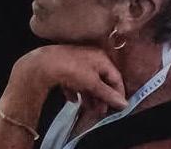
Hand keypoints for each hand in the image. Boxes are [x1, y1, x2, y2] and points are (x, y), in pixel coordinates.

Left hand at [9, 45, 125, 122]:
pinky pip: (75, 81)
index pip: (116, 77)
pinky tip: (71, 99)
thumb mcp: (93, 84)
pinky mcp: (66, 66)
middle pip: (101, 80)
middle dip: (101, 97)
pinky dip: (75, 90)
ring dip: (89, 97)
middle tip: (100, 112)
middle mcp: (91, 57)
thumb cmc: (73, 71)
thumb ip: (109, 94)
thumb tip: (125, 104)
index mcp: (101, 58)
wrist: (45, 64)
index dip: (118, 94)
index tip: (117, 108)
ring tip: (87, 109)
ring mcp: (77, 61)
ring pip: (88, 82)